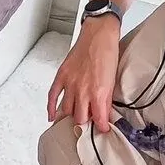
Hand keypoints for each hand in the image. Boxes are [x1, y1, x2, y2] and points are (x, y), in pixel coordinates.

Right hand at [46, 18, 119, 132]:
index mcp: (98, 92)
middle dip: (85, 124)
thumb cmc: (108, 53)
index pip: (98, 120)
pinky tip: (52, 117)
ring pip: (66, 110)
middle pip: (79, 118)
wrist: (99, 34)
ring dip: (71, 116)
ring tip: (75, 119)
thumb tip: (104, 113)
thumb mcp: (113, 79)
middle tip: (88, 124)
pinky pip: (52, 96)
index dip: (101, 128)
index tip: (102, 130)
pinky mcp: (61, 76)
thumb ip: (106, 99)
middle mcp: (82, 90)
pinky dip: (51, 108)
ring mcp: (70, 83)